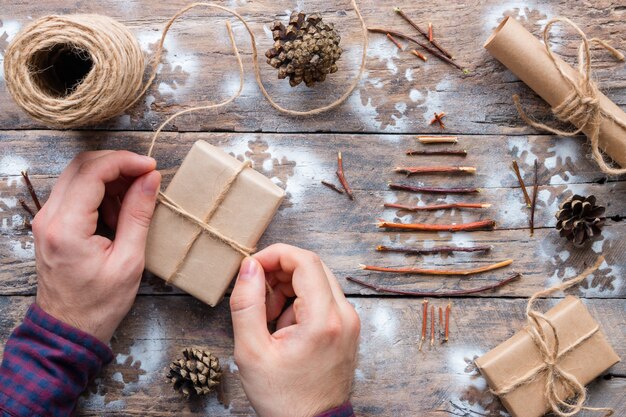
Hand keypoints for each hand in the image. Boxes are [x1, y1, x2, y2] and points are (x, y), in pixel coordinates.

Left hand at [33, 150, 160, 342]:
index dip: (125, 162)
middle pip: (82, 165)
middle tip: (147, 176)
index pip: (93, 172)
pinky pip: (74, 192)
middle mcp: (48, 217)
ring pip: (77, 175)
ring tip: (133, 202)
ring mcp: (46, 219)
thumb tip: (150, 179)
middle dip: (118, 164)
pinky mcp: (50, 224)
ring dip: (109, 178)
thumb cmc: (99, 303)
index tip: (152, 167)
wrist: (69, 329)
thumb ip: (138, 214)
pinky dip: (99, 192)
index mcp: (66, 227)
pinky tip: (117, 213)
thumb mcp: (129, 260)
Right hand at [230, 244, 359, 416]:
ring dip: (287, 288)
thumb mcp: (252, 352)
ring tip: (268, 319)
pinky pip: (322, 297)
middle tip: (257, 297)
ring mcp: (349, 320)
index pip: (305, 261)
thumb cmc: (284, 397)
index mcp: (324, 319)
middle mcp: (345, 314)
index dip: (275, 255)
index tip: (252, 267)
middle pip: (312, 267)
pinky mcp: (346, 327)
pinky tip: (283, 326)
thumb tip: (249, 267)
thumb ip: (247, 304)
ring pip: (316, 280)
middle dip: (279, 272)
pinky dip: (298, 301)